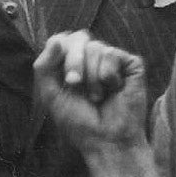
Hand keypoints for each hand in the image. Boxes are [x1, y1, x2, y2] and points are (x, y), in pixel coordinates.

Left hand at [32, 32, 150, 158]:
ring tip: (97, 96)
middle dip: (73, 62)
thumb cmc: (77, 121)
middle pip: (78, 37)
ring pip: (96, 47)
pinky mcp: (130, 64)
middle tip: (74, 83)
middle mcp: (90, 59)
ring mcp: (111, 61)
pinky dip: (107, 75)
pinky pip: (112, 54)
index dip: (59, 51)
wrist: (105, 138)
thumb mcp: (51, 94)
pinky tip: (113, 89)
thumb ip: (44, 67)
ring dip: (91, 77)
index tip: (61, 75)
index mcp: (68, 64)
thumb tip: (56, 40)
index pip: (61, 39)